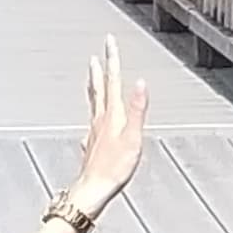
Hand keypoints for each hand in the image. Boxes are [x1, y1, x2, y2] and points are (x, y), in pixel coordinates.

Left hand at [66, 39, 149, 214]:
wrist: (93, 189)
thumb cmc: (114, 168)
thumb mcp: (133, 137)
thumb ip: (137, 109)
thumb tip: (140, 83)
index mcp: (112, 115)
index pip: (112, 80)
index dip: (112, 60)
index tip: (109, 42)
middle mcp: (100, 120)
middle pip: (98, 89)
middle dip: (99, 70)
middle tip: (97, 55)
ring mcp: (93, 132)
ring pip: (93, 103)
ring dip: (93, 87)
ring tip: (92, 78)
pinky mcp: (92, 144)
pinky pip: (92, 122)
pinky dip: (93, 113)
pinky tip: (92, 121)